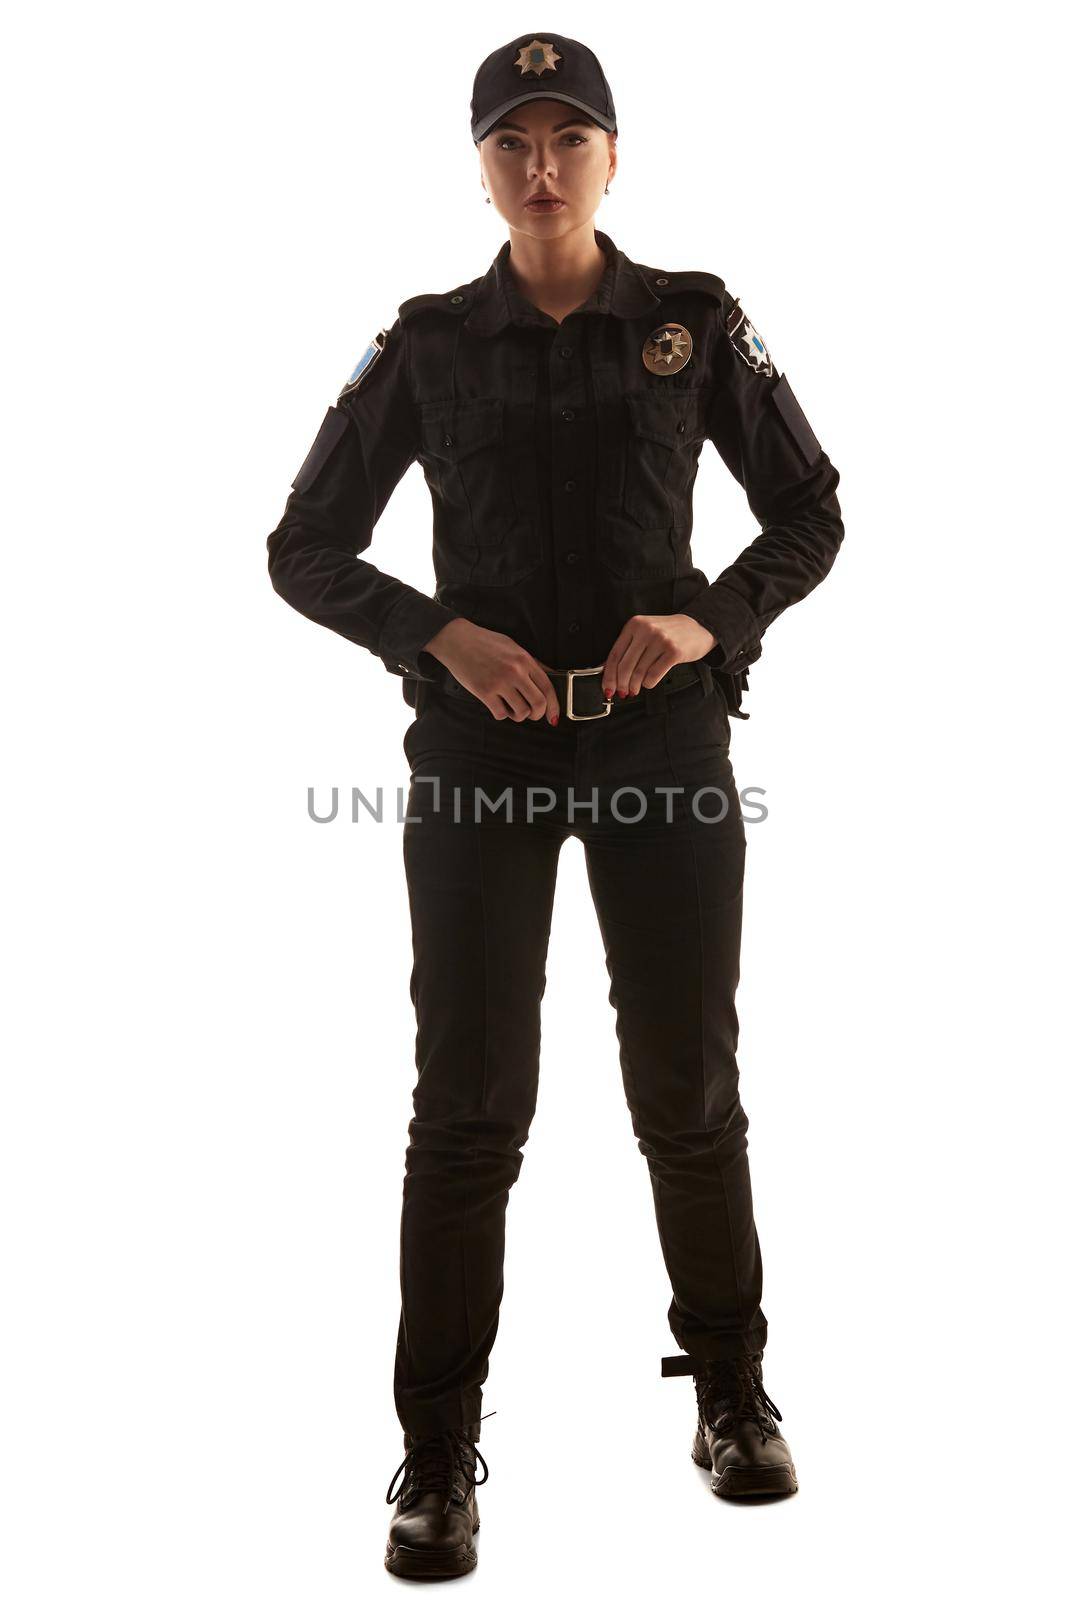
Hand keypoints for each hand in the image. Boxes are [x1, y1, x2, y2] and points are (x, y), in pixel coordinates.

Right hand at [424, 618, 561, 722]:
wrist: (457, 640)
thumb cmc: (484, 642)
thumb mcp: (513, 647)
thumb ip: (531, 663)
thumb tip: (550, 677)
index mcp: (524, 660)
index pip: (548, 687)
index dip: (554, 706)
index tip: (553, 716)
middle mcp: (515, 672)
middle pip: (538, 704)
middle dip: (537, 714)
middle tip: (531, 714)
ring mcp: (499, 683)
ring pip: (521, 712)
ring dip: (518, 715)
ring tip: (511, 706)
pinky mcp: (484, 692)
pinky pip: (501, 714)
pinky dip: (501, 714)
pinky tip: (497, 704)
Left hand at [601, 614, 716, 698]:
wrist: (698, 626)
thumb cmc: (669, 633)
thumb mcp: (645, 633)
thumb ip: (627, 648)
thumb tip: (606, 669)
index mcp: (634, 624)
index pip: (615, 654)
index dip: (608, 676)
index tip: (607, 688)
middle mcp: (646, 630)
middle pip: (625, 666)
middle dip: (621, 684)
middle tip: (622, 693)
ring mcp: (660, 640)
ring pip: (639, 672)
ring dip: (634, 686)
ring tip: (634, 690)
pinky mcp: (674, 652)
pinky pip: (654, 675)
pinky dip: (648, 683)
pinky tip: (649, 682)